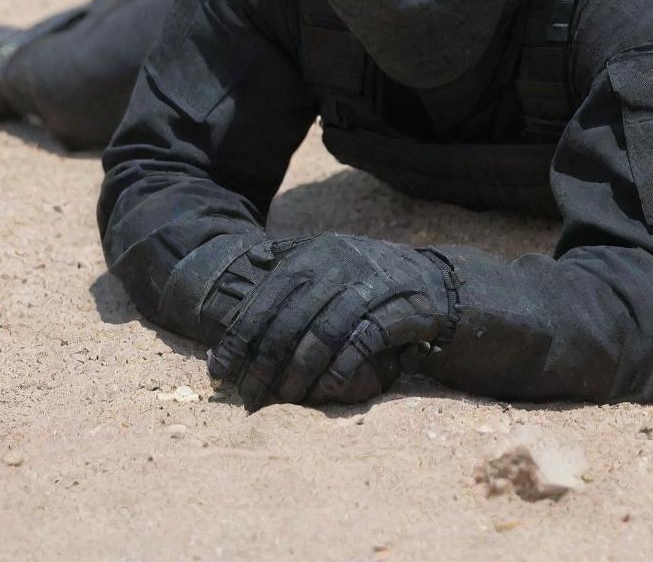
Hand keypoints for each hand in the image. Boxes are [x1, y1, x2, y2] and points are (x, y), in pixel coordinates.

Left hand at [198, 236, 388, 397]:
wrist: (432, 281)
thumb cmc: (367, 275)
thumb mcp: (329, 255)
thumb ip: (291, 256)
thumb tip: (251, 260)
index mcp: (313, 254)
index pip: (265, 299)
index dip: (240, 337)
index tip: (220, 370)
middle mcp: (337, 266)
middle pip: (288, 320)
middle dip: (263, 364)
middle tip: (249, 397)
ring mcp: (368, 287)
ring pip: (322, 334)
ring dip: (299, 372)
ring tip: (284, 399)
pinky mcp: (396, 310)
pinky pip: (361, 343)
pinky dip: (341, 368)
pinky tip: (326, 390)